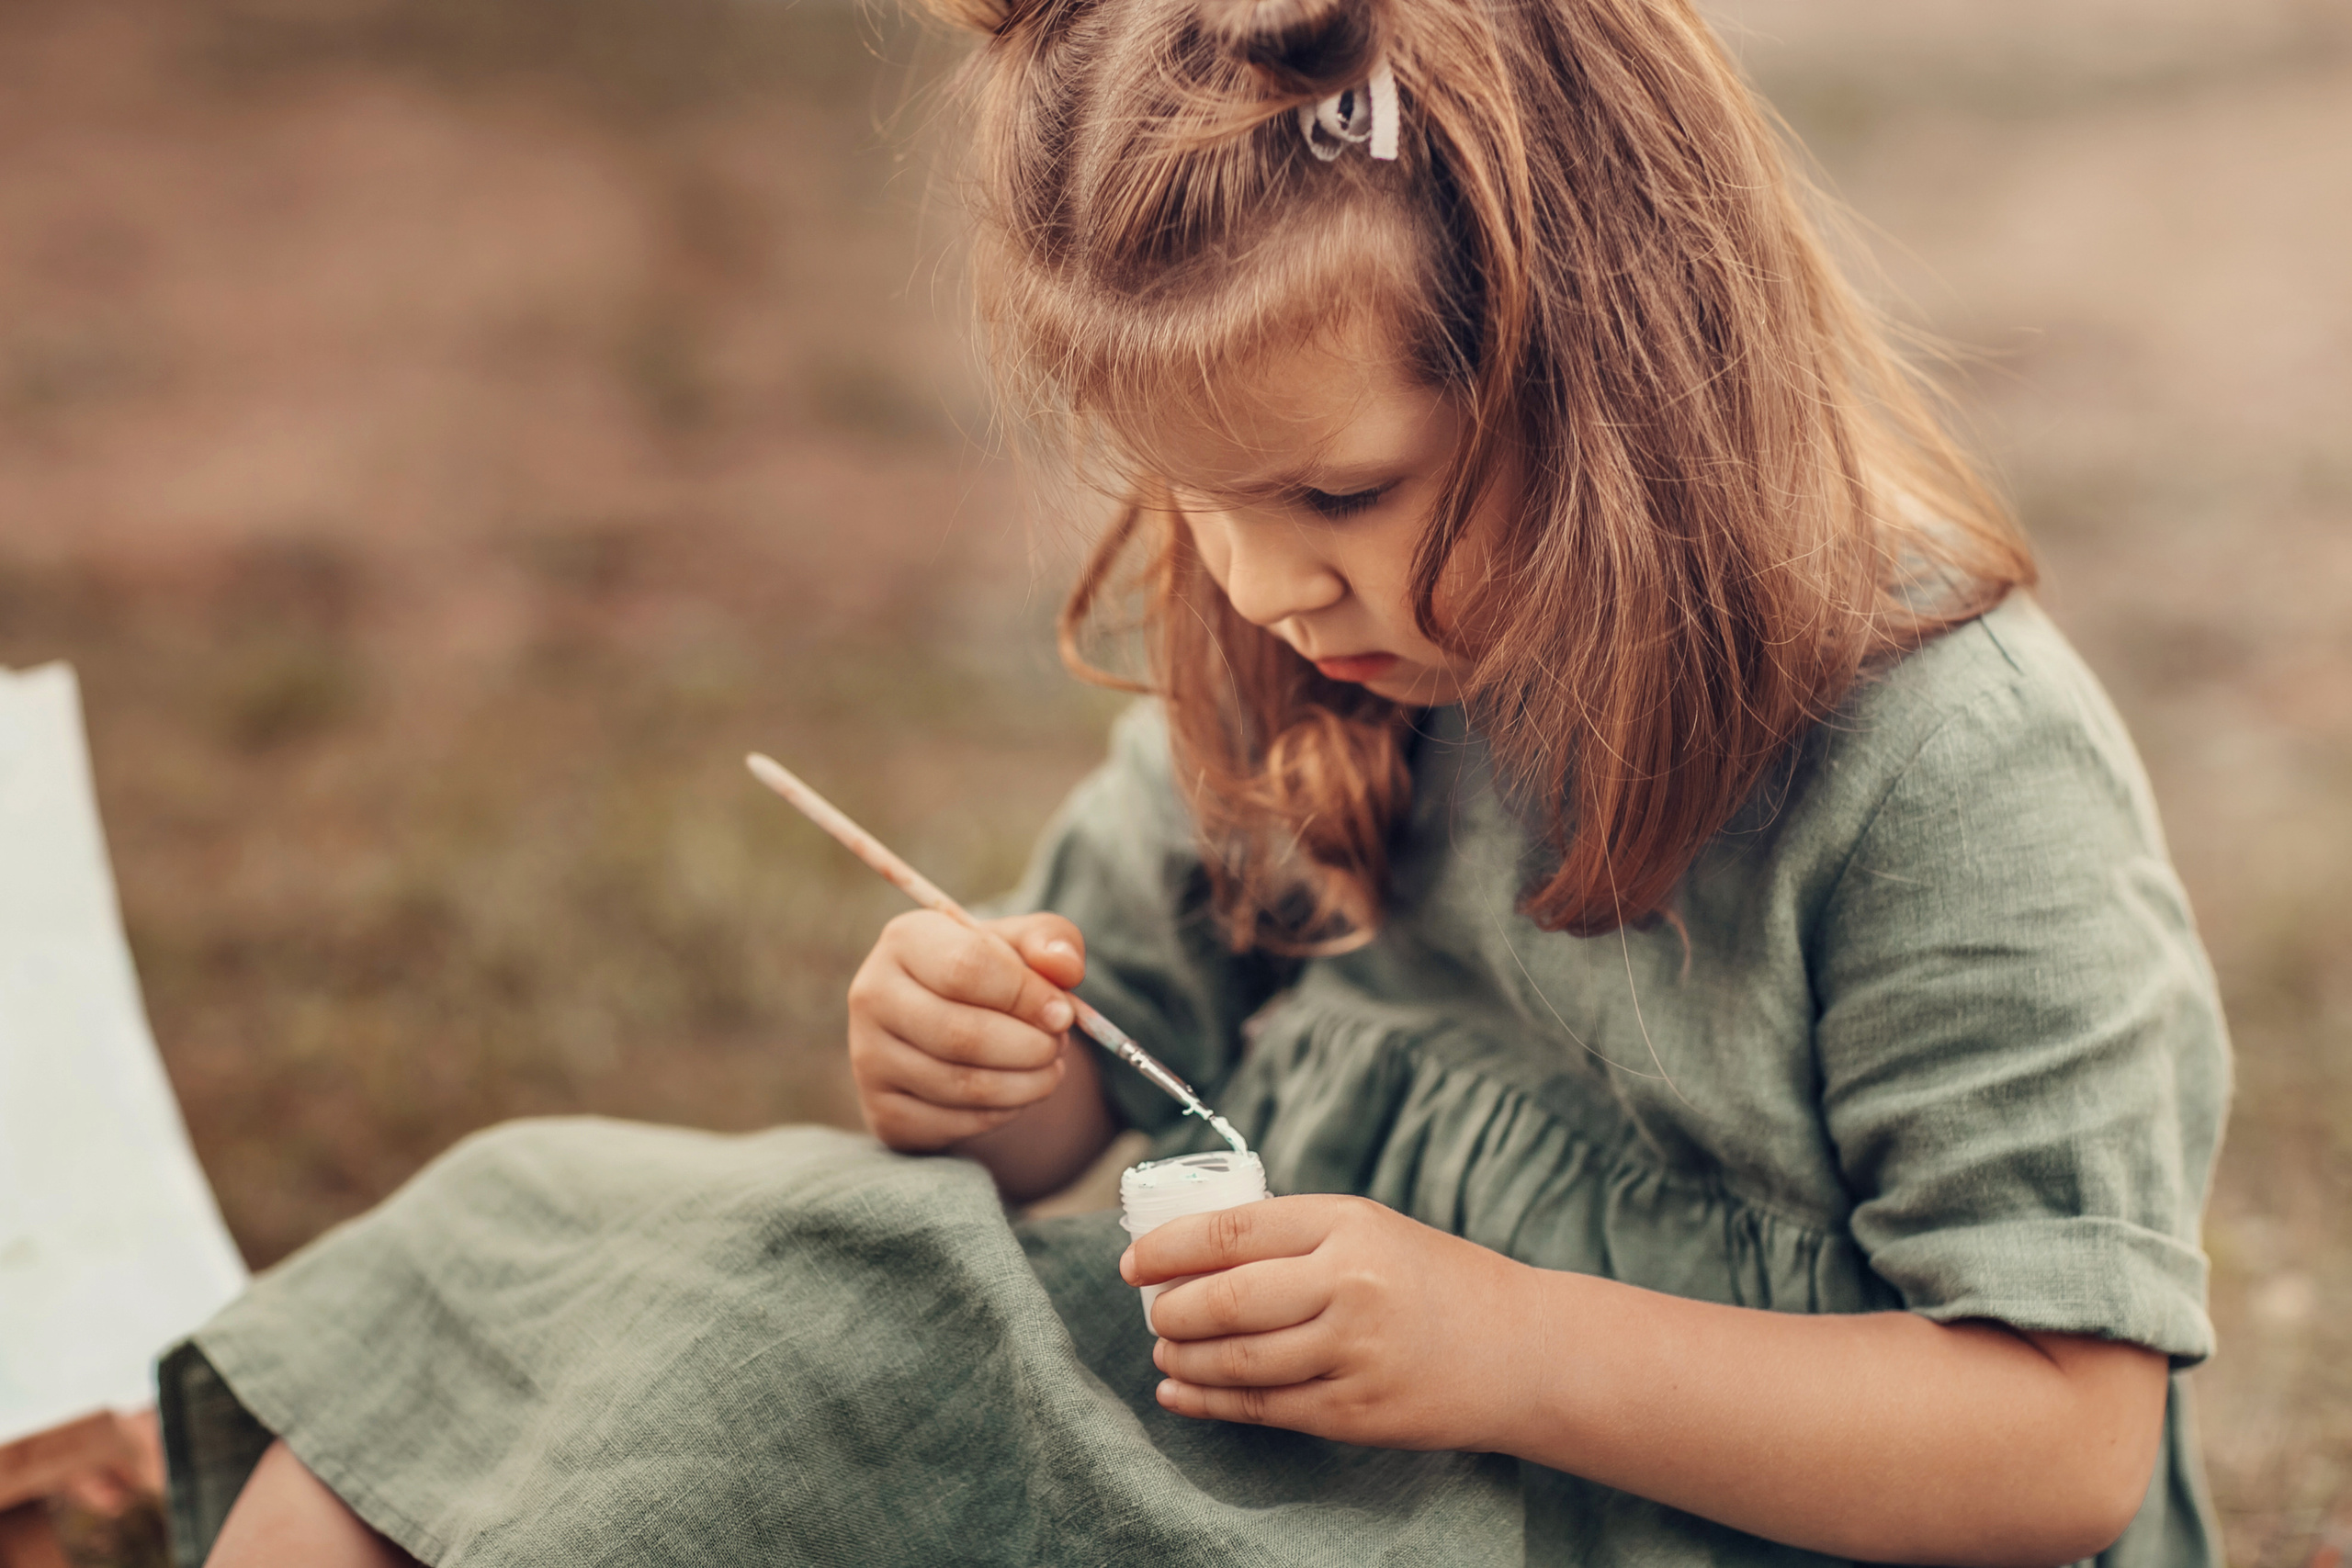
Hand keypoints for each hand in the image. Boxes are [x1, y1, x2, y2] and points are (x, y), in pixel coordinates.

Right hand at [846, 910, 1085, 1150]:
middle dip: (1029, 1046)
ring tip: (1050, 1068)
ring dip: (1025, 1083)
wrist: (948, 1027)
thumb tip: (1066, 967)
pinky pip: (954, 1123)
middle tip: (1060, 1045)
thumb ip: (1051, 942)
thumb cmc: (991, 975)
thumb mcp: (1023, 944)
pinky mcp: (883, 1110)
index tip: (1064, 1013)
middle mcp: (873, 995)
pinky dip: (1002, 1113)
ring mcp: (869, 1058)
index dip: (1025, 995)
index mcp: (905, 939)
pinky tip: (1018, 1092)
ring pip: (960, 1084)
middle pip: (960, 1034)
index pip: (966, 967)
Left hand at [1121, 1194, 1542, 1451]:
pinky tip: (1180, 1395)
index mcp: (1347, 1224)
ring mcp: (1352, 1352)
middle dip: (1171, 1310)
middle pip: (1226, 1300)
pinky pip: (1263, 1409)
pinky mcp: (1355, 1412)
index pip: (1233, 1231)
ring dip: (1184, 1360)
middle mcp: (1349, 1284)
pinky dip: (1209, 1404)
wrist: (1523, 1349)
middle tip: (1150, 1312)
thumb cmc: (1436, 1281)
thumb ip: (1296, 1237)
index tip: (1134, 1261)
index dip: (1169, 1248)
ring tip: (1165, 1353)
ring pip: (1237, 1361)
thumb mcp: (1372, 1231)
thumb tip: (1197, 1253)